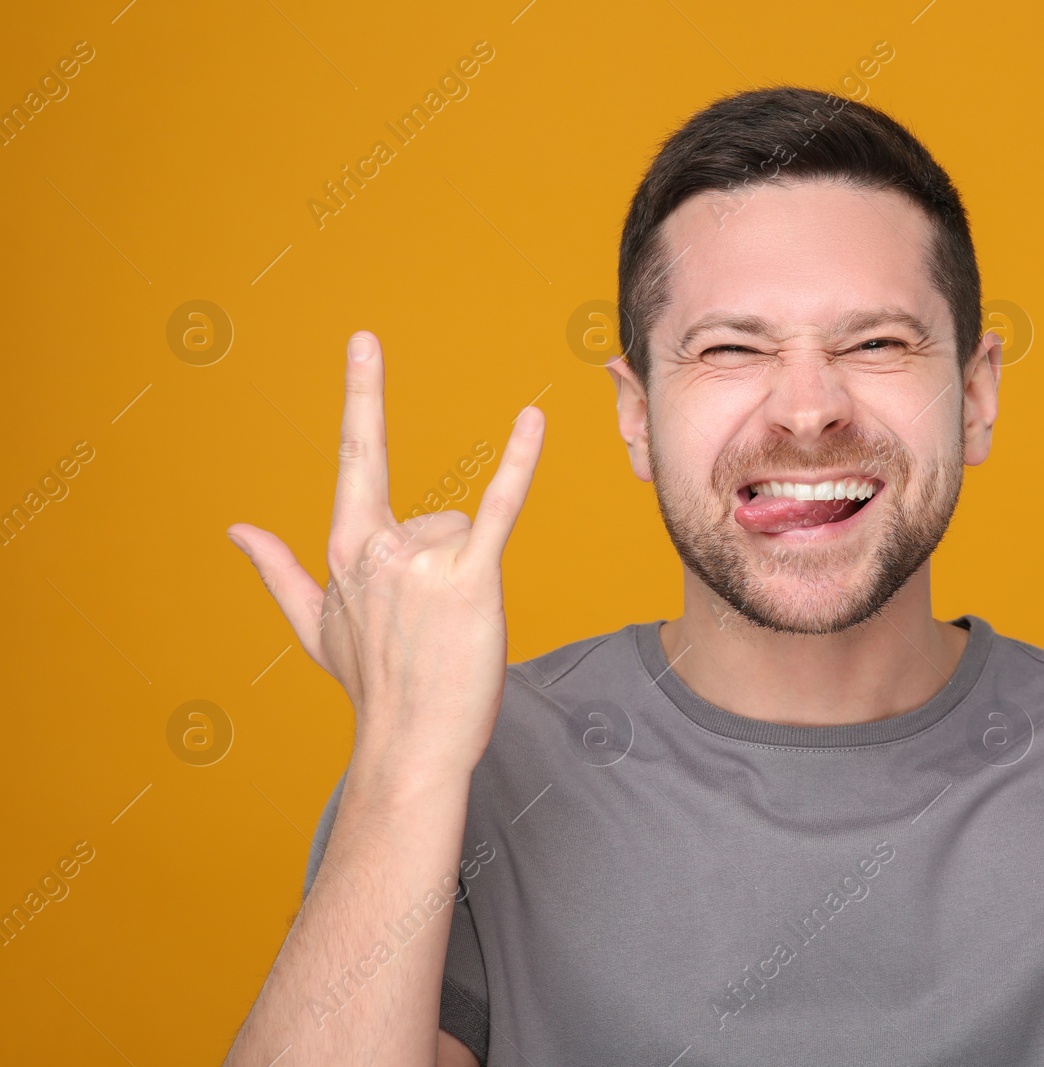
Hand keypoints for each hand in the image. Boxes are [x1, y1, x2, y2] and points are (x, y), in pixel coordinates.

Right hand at [227, 331, 544, 779]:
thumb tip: (236, 529)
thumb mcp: (312, 626)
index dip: (363, 394)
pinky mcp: (472, 580)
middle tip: (429, 630)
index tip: (365, 340)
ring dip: (467, 578)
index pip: (354, 455)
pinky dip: (518, 463)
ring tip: (449, 630)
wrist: (412, 745)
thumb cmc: (370, 685)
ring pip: (465, 533)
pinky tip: (532, 419)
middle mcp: (378, 547)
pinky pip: (499, 508)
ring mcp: (423, 562)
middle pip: (434, 517)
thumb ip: (277, 569)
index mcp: (345, 549)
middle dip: (443, 569)